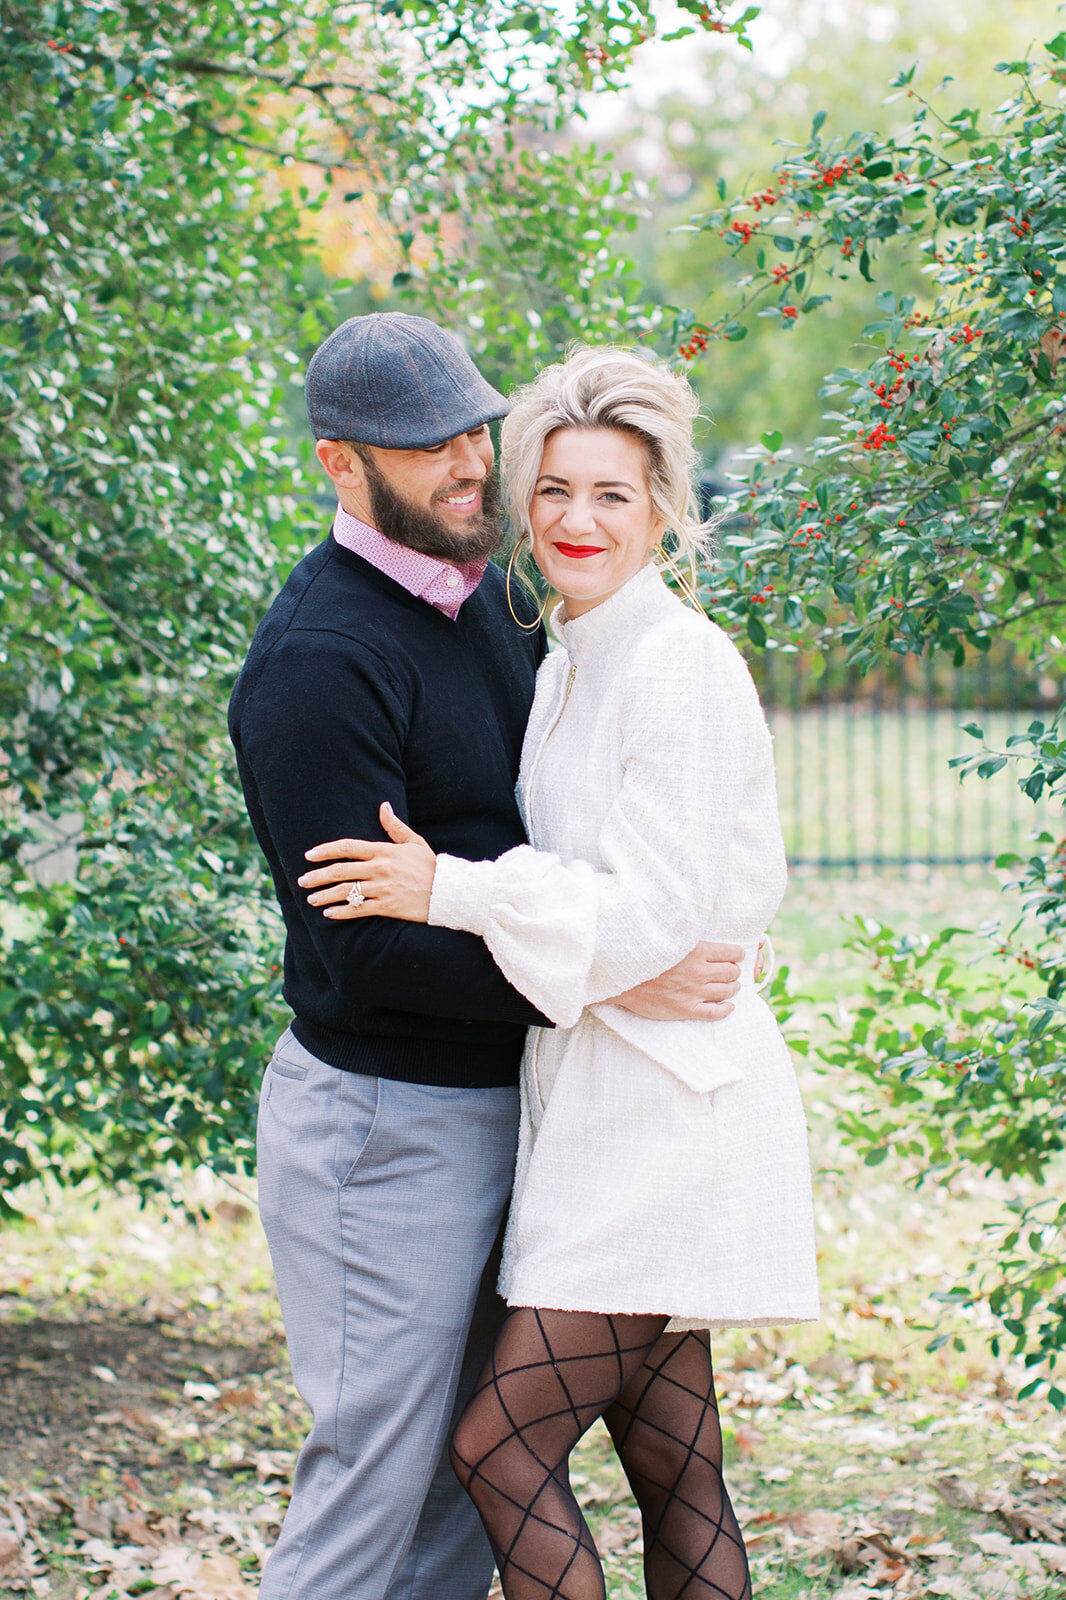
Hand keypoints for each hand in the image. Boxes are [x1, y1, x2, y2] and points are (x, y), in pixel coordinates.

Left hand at [298, 803, 436, 923]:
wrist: (448, 891)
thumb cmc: (430, 866)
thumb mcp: (414, 842)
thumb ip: (394, 826)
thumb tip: (383, 806)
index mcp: (384, 851)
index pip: (348, 847)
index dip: (325, 850)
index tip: (309, 855)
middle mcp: (380, 869)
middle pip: (341, 870)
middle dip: (317, 876)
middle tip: (301, 880)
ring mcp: (382, 888)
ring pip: (346, 891)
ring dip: (325, 895)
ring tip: (311, 899)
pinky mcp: (387, 906)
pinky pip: (359, 910)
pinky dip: (341, 912)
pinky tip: (329, 914)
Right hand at [611, 941, 744, 1020]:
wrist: (621, 978)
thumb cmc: (643, 955)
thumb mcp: (668, 938)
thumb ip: (688, 937)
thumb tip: (705, 935)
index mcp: (695, 950)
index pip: (731, 952)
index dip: (736, 954)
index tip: (735, 955)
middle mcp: (697, 971)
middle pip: (731, 972)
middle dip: (734, 970)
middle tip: (730, 970)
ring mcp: (693, 992)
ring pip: (727, 991)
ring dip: (732, 988)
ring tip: (731, 986)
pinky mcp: (685, 1009)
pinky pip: (714, 1013)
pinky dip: (725, 1010)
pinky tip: (728, 1006)